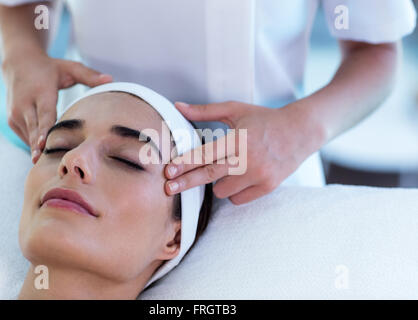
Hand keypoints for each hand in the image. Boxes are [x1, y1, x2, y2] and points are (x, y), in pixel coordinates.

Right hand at [1, 51, 112, 162]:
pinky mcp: (12, 120)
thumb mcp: (69, 68)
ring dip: (37, 149)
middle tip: (40, 163)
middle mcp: (24, 103)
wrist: (18, 63)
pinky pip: (26, 136)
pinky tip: (44, 156)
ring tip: (47, 165)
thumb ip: (89, 75)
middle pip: (34, 128)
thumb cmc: (51, 68)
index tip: (42, 145)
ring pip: (29, 135)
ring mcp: (15, 113)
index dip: (43, 130)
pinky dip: (35, 145)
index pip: (44, 114)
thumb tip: (110, 79)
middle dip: (37, 146)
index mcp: (40, 92)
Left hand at [164, 100, 321, 204]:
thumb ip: (205, 111)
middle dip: (186, 183)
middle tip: (167, 189)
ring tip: (226, 169)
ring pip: (222, 191)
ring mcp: (259, 175)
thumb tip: (177, 106)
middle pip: (210, 176)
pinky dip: (233, 191)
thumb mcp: (236, 110)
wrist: (300, 131)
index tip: (168, 171)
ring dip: (217, 183)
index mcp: (238, 139)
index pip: (206, 154)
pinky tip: (238, 178)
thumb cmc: (264, 119)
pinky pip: (237, 199)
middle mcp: (249, 159)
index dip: (185, 163)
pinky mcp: (268, 187)